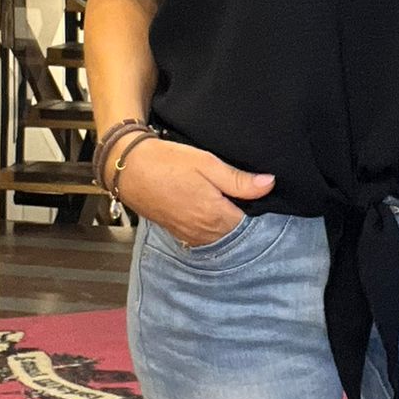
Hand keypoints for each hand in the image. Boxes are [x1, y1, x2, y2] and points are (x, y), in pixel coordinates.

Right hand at [116, 137, 274, 247]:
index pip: (251, 223)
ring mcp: (189, 235)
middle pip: (236, 232)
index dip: (259, 209)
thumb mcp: (208, 163)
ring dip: (228, 223)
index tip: (261, 195)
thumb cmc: (167, 162)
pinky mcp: (178, 232)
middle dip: (245, 218)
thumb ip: (239, 180)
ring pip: (220, 236)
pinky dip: (212, 226)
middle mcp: (204, 233)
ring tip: (229, 200)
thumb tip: (269, 184)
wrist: (128, 169)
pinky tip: (211, 207)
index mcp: (216, 216)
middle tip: (247, 196)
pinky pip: (204, 235)